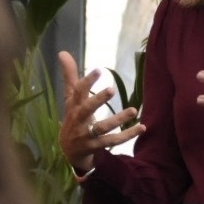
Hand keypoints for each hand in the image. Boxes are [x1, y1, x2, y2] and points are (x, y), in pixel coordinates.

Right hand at [58, 51, 144, 172]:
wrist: (68, 152)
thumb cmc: (73, 118)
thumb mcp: (70, 98)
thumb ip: (70, 76)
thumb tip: (62, 52)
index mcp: (74, 106)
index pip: (78, 92)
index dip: (87, 81)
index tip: (99, 70)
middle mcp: (79, 120)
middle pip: (87, 110)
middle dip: (98, 100)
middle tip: (112, 89)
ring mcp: (87, 135)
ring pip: (102, 128)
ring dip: (118, 119)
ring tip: (133, 110)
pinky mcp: (96, 146)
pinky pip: (113, 141)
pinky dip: (127, 135)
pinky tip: (142, 127)